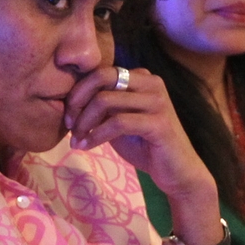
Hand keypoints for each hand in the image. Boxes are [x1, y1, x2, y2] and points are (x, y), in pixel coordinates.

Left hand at [64, 65, 220, 234]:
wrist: (176, 173)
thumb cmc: (146, 147)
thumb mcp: (117, 122)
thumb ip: (101, 108)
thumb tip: (69, 101)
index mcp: (141, 78)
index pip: (101, 72)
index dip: (78, 91)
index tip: (67, 115)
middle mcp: (151, 83)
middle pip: (102, 77)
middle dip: (78, 100)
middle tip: (68, 124)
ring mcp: (157, 101)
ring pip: (106, 100)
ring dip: (84, 122)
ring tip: (76, 140)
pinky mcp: (159, 123)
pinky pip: (118, 123)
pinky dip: (96, 135)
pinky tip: (86, 146)